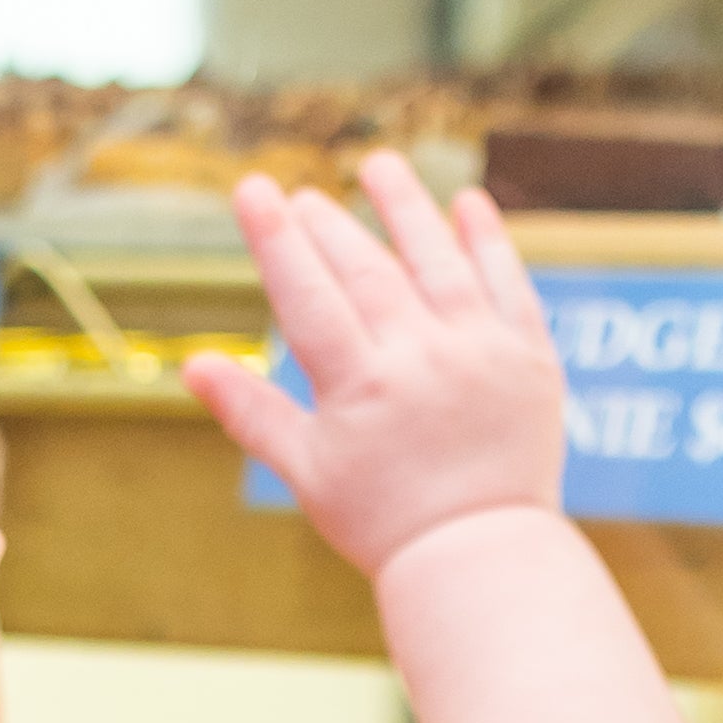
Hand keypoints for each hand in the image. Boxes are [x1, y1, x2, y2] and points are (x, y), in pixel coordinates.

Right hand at [186, 157, 566, 585]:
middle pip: (368, 270)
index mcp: (361, 385)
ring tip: (380, 165)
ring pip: (438, 260)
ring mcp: (480, 351)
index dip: (277, 239)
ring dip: (407, 207)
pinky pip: (509, 284)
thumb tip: (191, 364)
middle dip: (331, 225)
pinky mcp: (530, 358)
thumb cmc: (383, 523)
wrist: (479, 558)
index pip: (309, 294)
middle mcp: (421, 357)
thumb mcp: (308, 472)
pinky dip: (488, 241)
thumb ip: (253, 412)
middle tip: (304, 194)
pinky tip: (467, 204)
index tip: (254, 188)